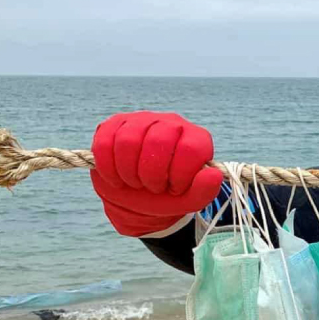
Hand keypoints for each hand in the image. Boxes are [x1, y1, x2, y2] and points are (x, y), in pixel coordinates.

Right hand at [90, 111, 223, 236]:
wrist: (139, 196)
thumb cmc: (168, 194)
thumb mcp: (189, 199)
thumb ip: (205, 190)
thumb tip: (214, 175)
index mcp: (195, 139)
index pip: (190, 148)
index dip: (180, 174)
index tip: (174, 188)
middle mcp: (171, 123)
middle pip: (158, 141)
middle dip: (152, 174)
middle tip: (152, 188)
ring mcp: (141, 120)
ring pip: (128, 140)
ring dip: (128, 172)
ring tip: (135, 183)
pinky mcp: (115, 125)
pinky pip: (105, 142)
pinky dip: (108, 168)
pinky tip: (117, 179)